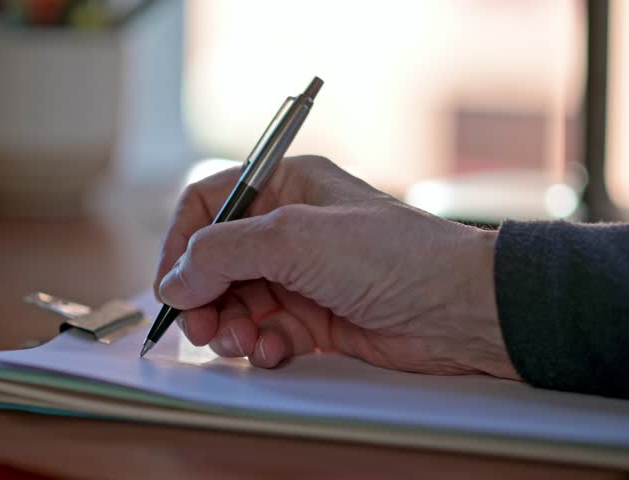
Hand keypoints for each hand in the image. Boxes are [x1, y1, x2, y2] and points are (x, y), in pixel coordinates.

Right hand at [155, 156, 519, 378]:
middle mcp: (291, 229)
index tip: (171, 283)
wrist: (457, 308)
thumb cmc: (395, 254)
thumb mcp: (296, 239)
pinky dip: (264, 344)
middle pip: (218, 261)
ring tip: (246, 340)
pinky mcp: (317, 316)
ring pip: (238, 301)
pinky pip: (268, 331)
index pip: (210, 205)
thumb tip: (178, 277)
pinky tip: (279, 348)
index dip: (182, 243)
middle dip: (206, 295)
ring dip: (232, 325)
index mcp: (286, 187)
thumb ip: (224, 251)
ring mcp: (304, 275)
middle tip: (204, 325)